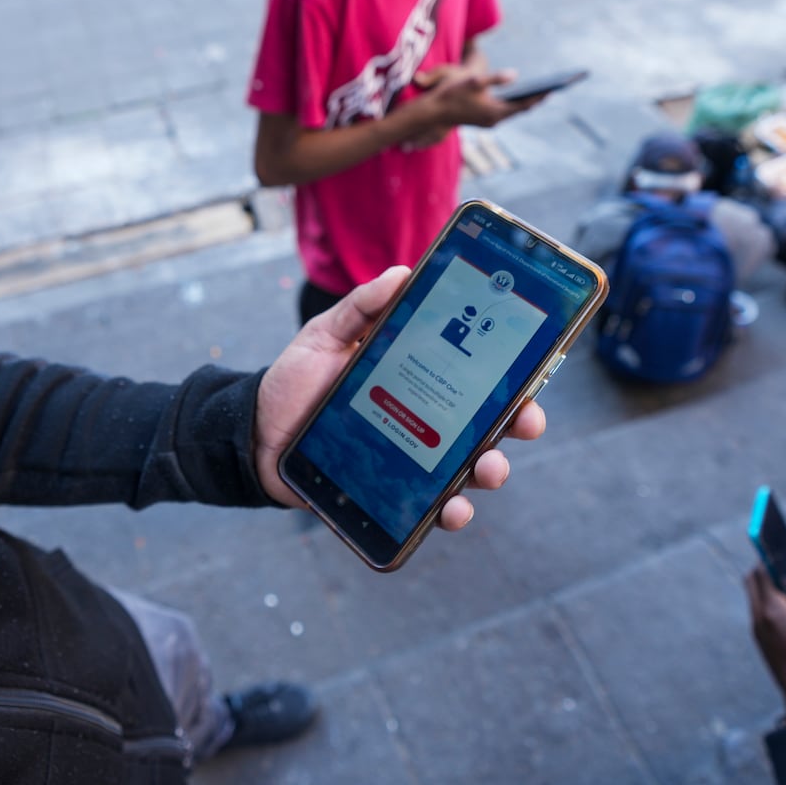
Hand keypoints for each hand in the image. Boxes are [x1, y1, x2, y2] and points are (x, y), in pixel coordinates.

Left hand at [253, 266, 545, 528]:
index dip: (512, 378)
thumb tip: (402, 272)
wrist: (253, 433)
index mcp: (420, 379)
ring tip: (487, 471)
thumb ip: (360, 306)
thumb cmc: (295, 380)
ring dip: (489, 473)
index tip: (532, 377)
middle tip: (523, 424)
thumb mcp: (325, 335)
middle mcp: (425, 421)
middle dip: (516, 426)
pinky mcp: (390, 495)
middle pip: (486, 425)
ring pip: (467, 471)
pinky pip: (427, 508)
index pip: (477, 378)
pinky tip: (452, 510)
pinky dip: (448, 513)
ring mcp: (411, 459)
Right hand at [413, 65, 540, 131]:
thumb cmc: (452, 94)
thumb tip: (515, 75)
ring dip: (525, 100)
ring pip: (512, 110)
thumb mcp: (474, 80)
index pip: (524, 104)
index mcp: (495, 112)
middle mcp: (495, 120)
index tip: (552, 88)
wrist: (433, 112)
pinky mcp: (483, 119)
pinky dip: (513, 103)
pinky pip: (504, 111)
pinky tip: (520, 94)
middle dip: (535, 98)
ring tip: (540, 89)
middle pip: (521, 108)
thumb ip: (495, 78)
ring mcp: (489, 121)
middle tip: (552, 87)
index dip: (539, 96)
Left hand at [744, 566, 785, 716]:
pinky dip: (776, 602)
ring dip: (774, 586)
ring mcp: (761, 633)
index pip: (761, 571)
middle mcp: (760, 620)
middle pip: (754, 581)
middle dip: (769, 567)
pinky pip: (765, 613)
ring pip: (759, 598)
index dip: (771, 554)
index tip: (780, 541)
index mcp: (771, 613)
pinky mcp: (767, 643)